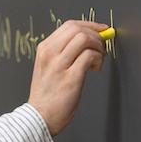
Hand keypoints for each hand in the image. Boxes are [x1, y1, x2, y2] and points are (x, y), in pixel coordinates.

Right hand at [28, 20, 107, 135]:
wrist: (39, 116)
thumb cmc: (46, 94)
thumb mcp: (48, 66)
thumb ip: (63, 52)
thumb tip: (88, 40)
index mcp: (44, 49)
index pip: (69, 25)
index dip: (89, 25)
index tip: (101, 30)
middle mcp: (50, 53)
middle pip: (77, 29)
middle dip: (96, 34)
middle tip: (101, 47)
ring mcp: (59, 65)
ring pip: (84, 39)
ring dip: (98, 46)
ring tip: (98, 59)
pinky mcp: (70, 78)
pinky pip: (89, 56)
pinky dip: (98, 59)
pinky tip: (95, 69)